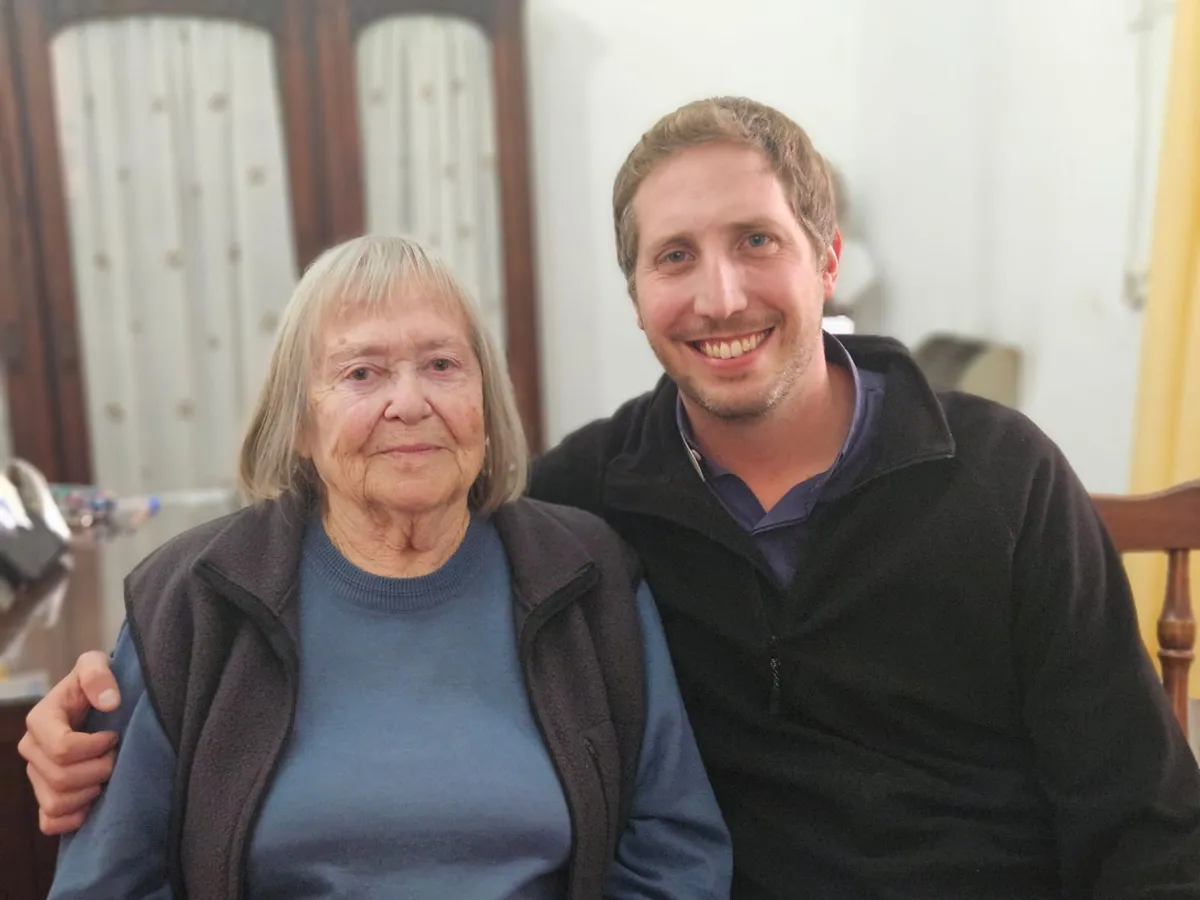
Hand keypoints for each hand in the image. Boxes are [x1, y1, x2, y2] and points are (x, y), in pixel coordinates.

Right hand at [17, 651, 120, 834]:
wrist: (98, 703)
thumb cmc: (97, 683)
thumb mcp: (96, 664)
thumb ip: (99, 674)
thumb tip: (110, 702)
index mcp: (40, 720)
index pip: (62, 748)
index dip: (95, 747)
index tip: (113, 736)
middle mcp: (32, 750)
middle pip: (61, 778)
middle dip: (98, 770)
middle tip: (116, 757)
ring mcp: (35, 776)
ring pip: (56, 802)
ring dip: (89, 793)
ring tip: (107, 775)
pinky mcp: (45, 796)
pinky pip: (50, 822)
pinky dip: (73, 818)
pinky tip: (93, 802)